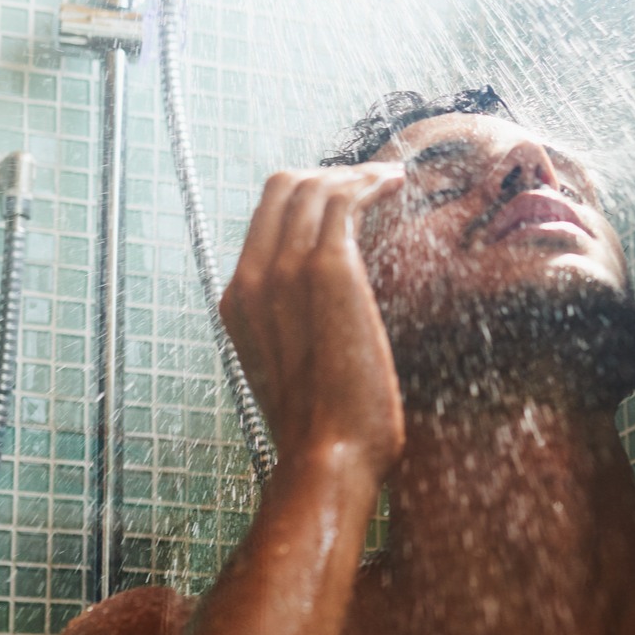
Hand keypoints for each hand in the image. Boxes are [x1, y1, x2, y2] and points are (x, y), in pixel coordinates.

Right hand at [222, 167, 406, 473]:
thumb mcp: (295, 378)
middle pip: (282, 189)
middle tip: (371, 181)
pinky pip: (343, 200)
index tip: (346, 198)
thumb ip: (300, 338)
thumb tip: (328, 327)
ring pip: (313, 187)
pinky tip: (395, 185)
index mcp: (239, 303)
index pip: (264, 219)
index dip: (306, 197)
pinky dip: (370, 183)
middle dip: (330, 175)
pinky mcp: (328, 270)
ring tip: (389, 179)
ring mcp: (285, 271)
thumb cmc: (324, 435)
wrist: (327, 459)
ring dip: (355, 175)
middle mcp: (253, 279)